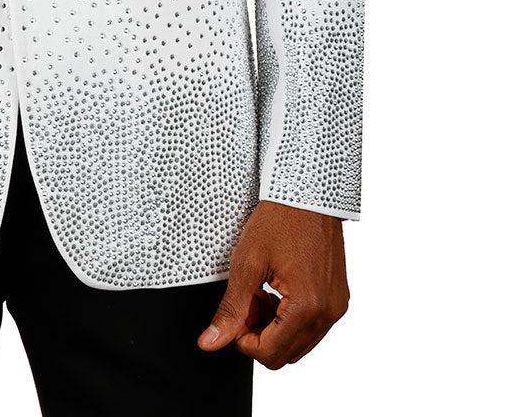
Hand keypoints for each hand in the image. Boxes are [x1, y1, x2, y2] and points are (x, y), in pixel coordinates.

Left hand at [197, 200, 349, 368]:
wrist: (307, 192)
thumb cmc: (279, 219)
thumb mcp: (247, 263)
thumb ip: (230, 309)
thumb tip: (210, 343)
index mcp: (308, 307)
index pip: (270, 355)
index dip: (243, 340)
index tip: (235, 313)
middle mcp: (328, 313)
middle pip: (285, 354)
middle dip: (259, 333)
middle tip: (247, 298)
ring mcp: (336, 307)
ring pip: (297, 343)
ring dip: (274, 328)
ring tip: (261, 291)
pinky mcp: (338, 299)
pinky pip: (311, 327)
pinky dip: (290, 318)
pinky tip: (277, 289)